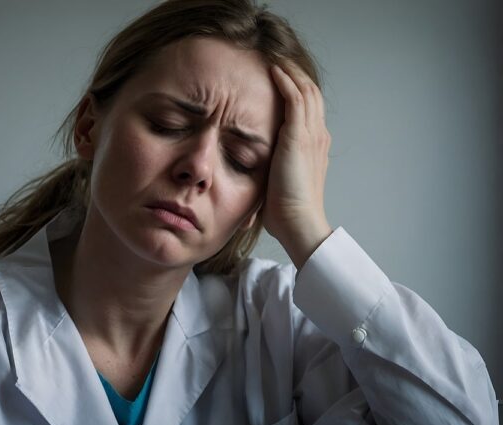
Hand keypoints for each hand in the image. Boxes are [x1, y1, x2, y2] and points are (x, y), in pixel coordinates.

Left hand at [263, 63, 332, 268]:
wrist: (297, 222)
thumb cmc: (284, 212)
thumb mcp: (277, 183)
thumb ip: (270, 169)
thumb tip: (252, 170)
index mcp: (314, 147)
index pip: (309, 109)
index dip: (297, 91)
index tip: (280, 80)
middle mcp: (317, 136)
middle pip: (311, 94)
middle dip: (295, 74)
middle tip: (278, 59)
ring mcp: (311, 135)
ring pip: (305, 91)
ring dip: (290, 71)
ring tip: (275, 57)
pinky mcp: (300, 136)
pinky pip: (296, 99)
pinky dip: (286, 81)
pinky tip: (273, 70)